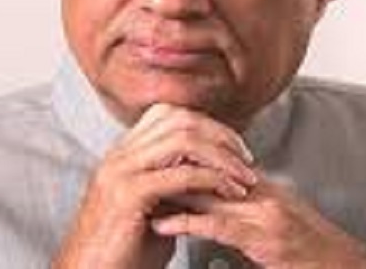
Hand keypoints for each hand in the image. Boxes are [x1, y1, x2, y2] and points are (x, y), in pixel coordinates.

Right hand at [53, 104, 257, 268]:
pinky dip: (213, 179)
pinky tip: (229, 193)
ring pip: (183, 140)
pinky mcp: (129, 194)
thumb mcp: (151, 210)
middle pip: (179, 119)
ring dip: (222, 156)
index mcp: (122, 155)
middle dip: (220, 135)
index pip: (168, 113)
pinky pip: (182, 174)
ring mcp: (121, 172)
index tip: (231, 146)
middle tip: (246, 158)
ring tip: (243, 177)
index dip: (205, 124)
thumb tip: (207, 175)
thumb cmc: (121, 253)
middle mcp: (119, 156)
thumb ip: (173, 187)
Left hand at [152, 173, 365, 267]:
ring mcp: (261, 213)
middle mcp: (259, 192)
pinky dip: (185, 222)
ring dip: (167, 191)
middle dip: (166, 170)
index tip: (144, 161)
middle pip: (203, 169)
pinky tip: (161, 224)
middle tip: (130, 171)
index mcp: (258, 187)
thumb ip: (238, 215)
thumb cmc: (309, 254)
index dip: (177, 160)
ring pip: (205, 192)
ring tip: (135, 193)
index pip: (211, 161)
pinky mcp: (262, 237)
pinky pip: (216, 225)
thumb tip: (203, 212)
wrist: (345, 267)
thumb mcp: (270, 227)